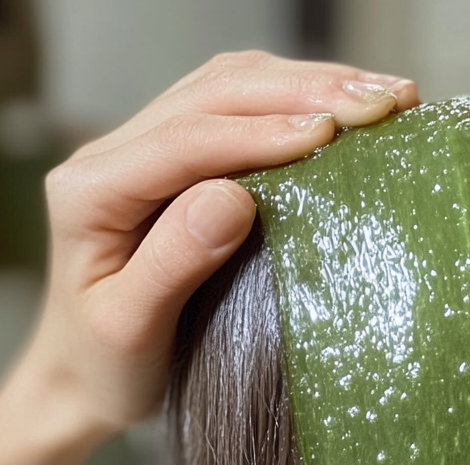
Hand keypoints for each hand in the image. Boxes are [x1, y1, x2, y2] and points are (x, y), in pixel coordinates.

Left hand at [29, 51, 417, 440]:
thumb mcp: (130, 328)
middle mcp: (115, 153)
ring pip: (232, 87)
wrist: (84, 375)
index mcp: (93, 189)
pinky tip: (344, 106)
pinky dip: (296, 100)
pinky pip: (239, 109)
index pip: (187, 140)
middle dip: (306, 90)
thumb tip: (234, 198)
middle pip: (216, 94)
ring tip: (383, 94)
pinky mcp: (180, 162)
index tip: (333, 133)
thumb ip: (173, 263)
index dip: (263, 132)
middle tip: (385, 100)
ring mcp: (147, 149)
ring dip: (311, 83)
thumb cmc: (107, 364)